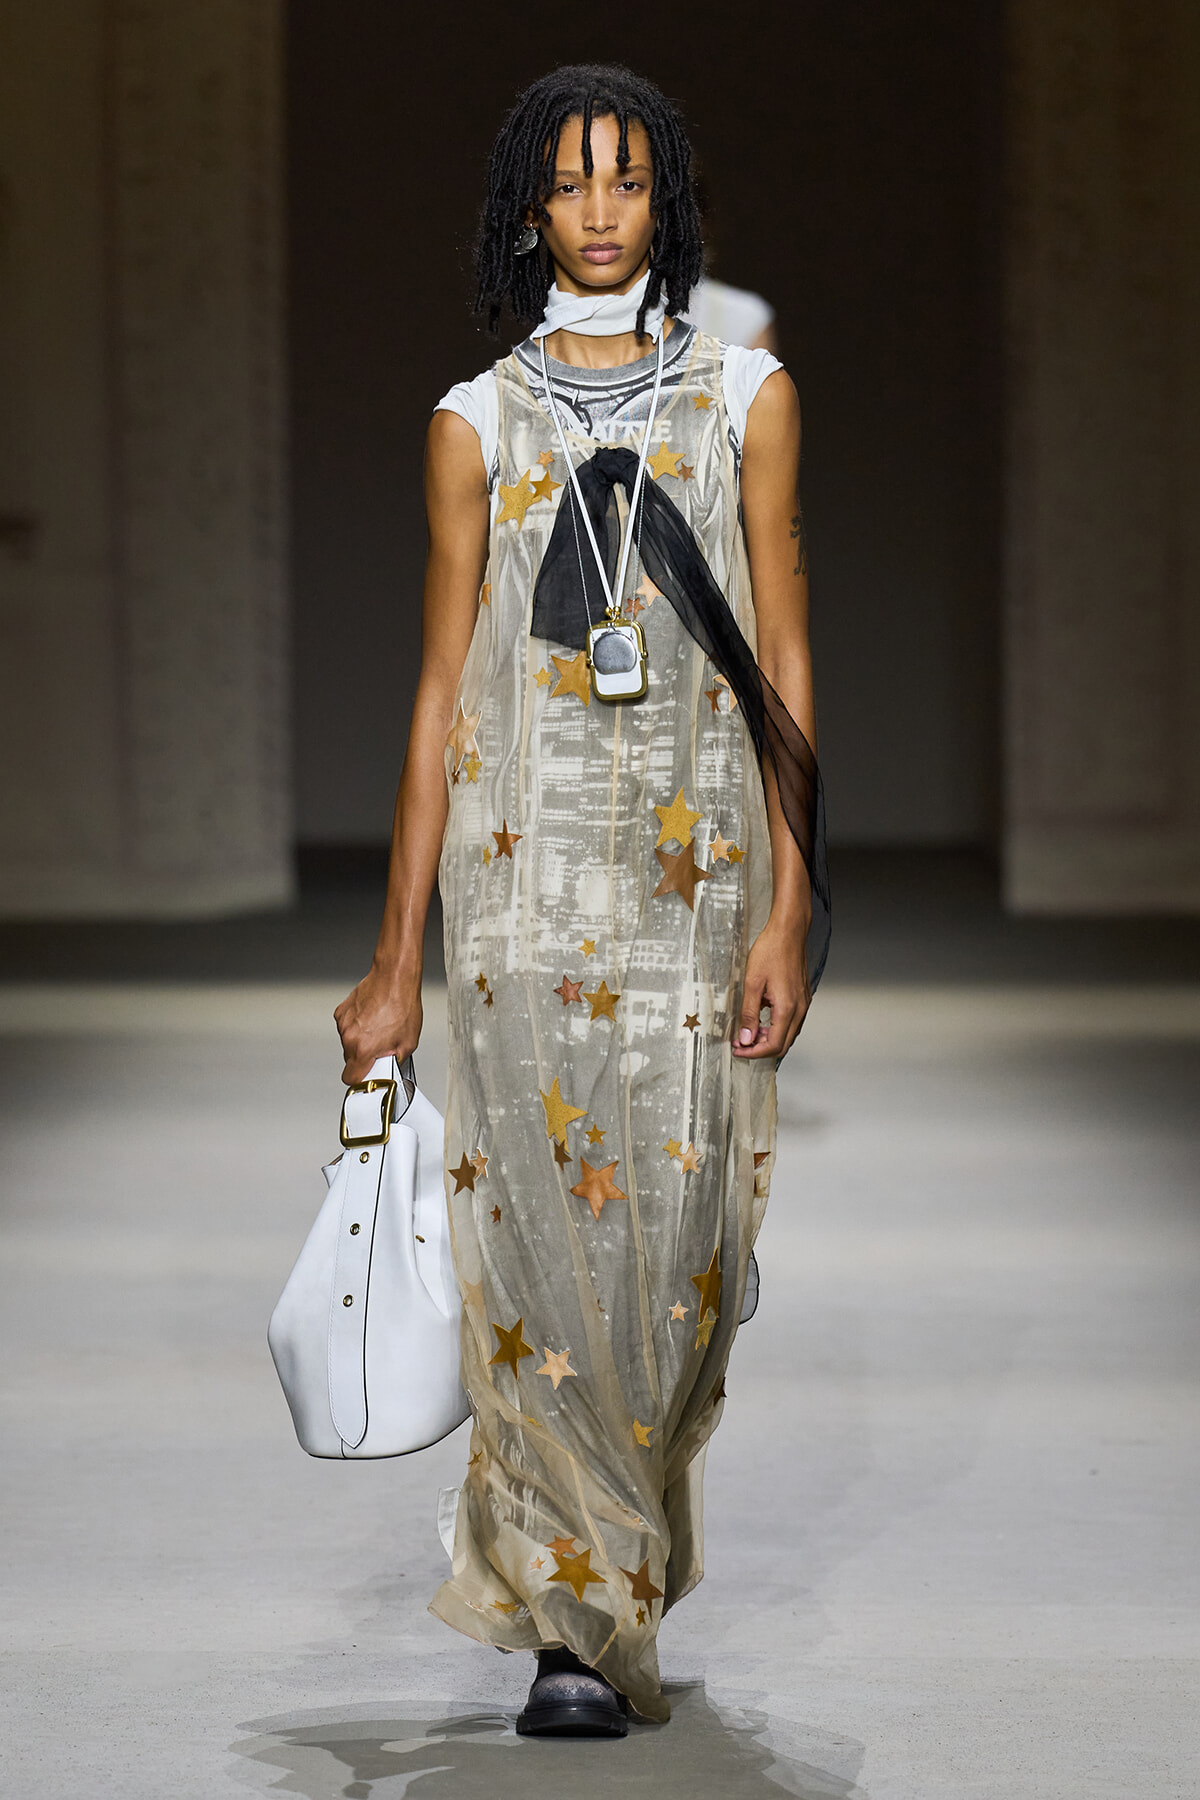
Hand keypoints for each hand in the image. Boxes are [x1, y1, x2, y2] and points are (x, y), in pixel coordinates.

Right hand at [334, 960, 422, 1083]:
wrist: (394, 977)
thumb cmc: (402, 1005)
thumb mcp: (409, 1042)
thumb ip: (395, 1061)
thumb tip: (391, 1068)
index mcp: (363, 1049)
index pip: (350, 1078)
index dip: (360, 1080)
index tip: (367, 1076)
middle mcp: (349, 1037)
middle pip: (350, 1060)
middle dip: (364, 1058)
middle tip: (381, 1047)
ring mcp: (344, 1023)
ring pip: (349, 1043)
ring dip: (361, 1040)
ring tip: (379, 1028)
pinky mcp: (341, 1012)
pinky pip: (347, 1027)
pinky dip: (357, 1026)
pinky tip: (372, 1018)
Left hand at [732, 917, 810, 1059]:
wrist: (789, 932)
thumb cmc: (771, 951)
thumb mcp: (752, 983)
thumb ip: (749, 1013)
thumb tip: (746, 1037)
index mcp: (787, 1009)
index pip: (773, 1045)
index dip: (753, 1052)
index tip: (738, 1049)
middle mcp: (799, 1009)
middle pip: (783, 1044)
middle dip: (761, 1048)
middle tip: (742, 1042)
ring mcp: (803, 1003)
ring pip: (788, 1034)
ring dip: (769, 1038)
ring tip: (749, 1030)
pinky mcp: (802, 997)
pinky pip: (792, 1022)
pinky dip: (777, 1027)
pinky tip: (763, 1018)